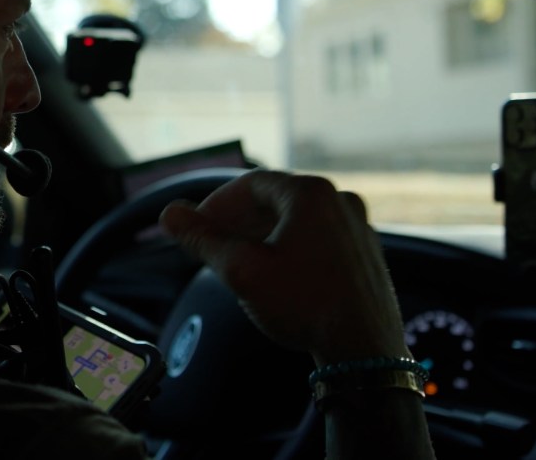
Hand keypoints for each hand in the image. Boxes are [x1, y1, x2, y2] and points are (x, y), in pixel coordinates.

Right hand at [158, 170, 408, 365]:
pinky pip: (318, 237)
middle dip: (237, 220)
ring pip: (297, 219)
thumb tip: (169, 214)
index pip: (250, 184)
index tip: (195, 226)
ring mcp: (358, 227)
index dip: (215, 204)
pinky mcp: (365, 253)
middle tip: (211, 243)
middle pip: (274, 200)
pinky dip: (289, 246)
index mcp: (311, 194)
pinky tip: (274, 274)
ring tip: (237, 261)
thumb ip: (202, 238)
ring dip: (262, 234)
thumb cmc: (304, 306)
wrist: (365, 352)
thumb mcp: (241, 270)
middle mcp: (340, 201)